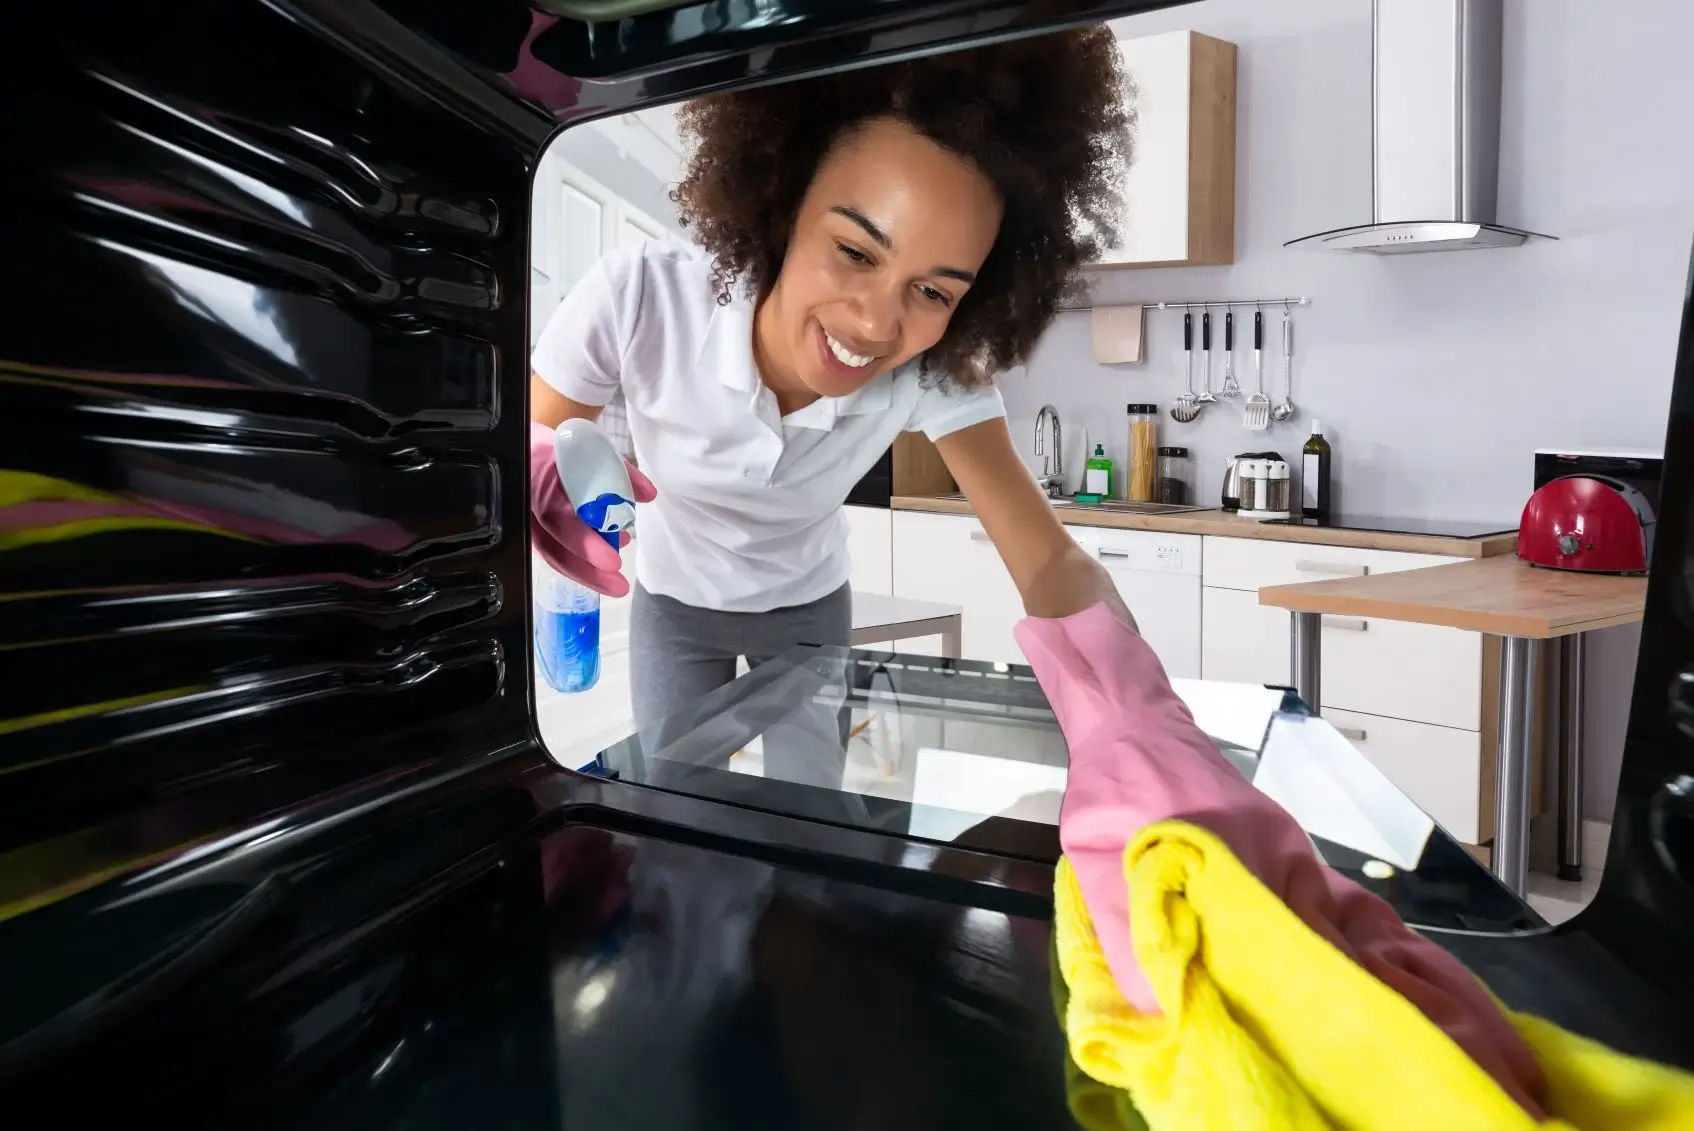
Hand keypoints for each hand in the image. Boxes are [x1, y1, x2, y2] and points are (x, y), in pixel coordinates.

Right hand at [530, 421, 655, 596]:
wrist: (530, 446)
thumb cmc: (564, 447)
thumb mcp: (592, 449)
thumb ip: (620, 472)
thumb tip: (649, 495)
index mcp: (539, 477)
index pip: (557, 516)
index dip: (583, 542)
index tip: (612, 560)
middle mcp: (528, 504)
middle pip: (552, 546)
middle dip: (587, 570)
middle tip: (619, 585)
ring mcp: (527, 521)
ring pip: (552, 555)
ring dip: (586, 574)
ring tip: (617, 584)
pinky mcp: (533, 532)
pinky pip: (555, 553)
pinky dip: (579, 566)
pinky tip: (604, 571)